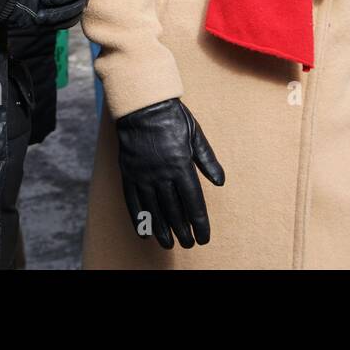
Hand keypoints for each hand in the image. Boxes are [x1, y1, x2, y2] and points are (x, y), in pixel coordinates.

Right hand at [116, 98, 224, 248]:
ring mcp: (143, 175)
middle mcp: (162, 174)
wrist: (143, 105)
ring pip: (153, 210)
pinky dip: (138, 219)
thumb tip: (220, 182)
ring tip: (169, 244)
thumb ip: (208, 160)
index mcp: (181, 165)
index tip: (204, 237)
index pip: (193, 202)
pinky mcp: (129, 174)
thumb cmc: (173, 118)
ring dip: (162, 230)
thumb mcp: (196, 135)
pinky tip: (144, 232)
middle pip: (174, 210)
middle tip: (189, 244)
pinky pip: (133, 202)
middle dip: (182, 231)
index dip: (199, 222)